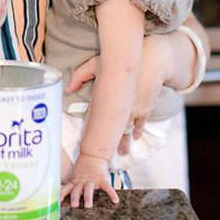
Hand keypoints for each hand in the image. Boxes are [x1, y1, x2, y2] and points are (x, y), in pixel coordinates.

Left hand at [60, 153, 118, 206]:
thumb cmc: (84, 167)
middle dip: (75, 197)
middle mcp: (82, 181)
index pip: (67, 188)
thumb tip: (63, 194)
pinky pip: (107, 186)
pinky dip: (111, 193)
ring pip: (89, 189)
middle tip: (74, 205)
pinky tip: (115, 200)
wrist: (93, 154)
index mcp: (75, 181)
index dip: (62, 194)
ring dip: (88, 197)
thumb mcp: (76, 174)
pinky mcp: (102, 178)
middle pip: (77, 190)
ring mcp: (92, 180)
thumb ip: (73, 183)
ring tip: (88, 205)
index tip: (59, 201)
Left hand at [67, 34, 172, 154]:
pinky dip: (137, 132)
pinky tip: (135, 138)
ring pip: (129, 133)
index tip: (91, 148)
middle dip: (112, 147)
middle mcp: (122, 110)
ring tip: (123, 154)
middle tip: (109, 159)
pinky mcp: (146, 109)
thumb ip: (80, 75)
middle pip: (116, 134)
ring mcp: (135, 112)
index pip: (99, 124)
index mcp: (108, 101)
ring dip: (126, 144)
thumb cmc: (122, 61)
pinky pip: (140, 125)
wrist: (152, 60)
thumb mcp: (96, 64)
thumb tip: (67, 88)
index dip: (95, 138)